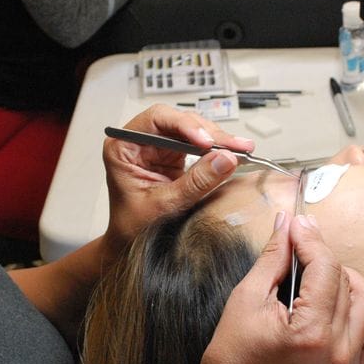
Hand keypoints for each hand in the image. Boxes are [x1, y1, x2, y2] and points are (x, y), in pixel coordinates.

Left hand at [102, 103, 252, 252]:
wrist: (130, 243)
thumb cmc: (133, 226)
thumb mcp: (165, 206)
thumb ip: (195, 182)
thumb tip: (224, 160)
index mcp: (123, 147)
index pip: (156, 119)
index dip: (184, 125)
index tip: (206, 142)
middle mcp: (139, 142)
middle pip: (178, 122)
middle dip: (208, 133)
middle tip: (234, 146)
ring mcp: (157, 148)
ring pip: (191, 130)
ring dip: (217, 139)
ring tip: (240, 149)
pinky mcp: (172, 156)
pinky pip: (197, 144)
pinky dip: (216, 149)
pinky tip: (232, 152)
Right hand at [180, 213, 363, 363]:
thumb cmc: (232, 359)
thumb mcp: (245, 300)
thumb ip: (272, 259)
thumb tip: (287, 224)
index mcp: (311, 331)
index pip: (325, 268)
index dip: (310, 240)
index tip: (296, 224)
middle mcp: (339, 347)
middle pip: (347, 281)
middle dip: (323, 255)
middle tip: (299, 244)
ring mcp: (349, 362)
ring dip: (348, 279)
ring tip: (320, 274)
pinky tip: (342, 298)